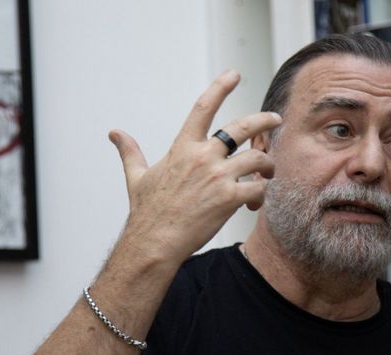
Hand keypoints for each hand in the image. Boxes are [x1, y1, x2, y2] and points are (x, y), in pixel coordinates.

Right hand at [108, 70, 280, 262]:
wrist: (154, 243)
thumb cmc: (147, 212)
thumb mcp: (136, 176)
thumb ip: (130, 152)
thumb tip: (115, 134)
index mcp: (183, 147)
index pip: (203, 107)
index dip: (220, 87)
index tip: (233, 76)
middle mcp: (203, 156)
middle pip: (243, 127)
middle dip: (264, 119)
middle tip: (275, 119)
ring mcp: (218, 177)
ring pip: (258, 158)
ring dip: (267, 165)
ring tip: (267, 173)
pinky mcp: (229, 199)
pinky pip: (258, 188)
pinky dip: (261, 194)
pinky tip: (253, 202)